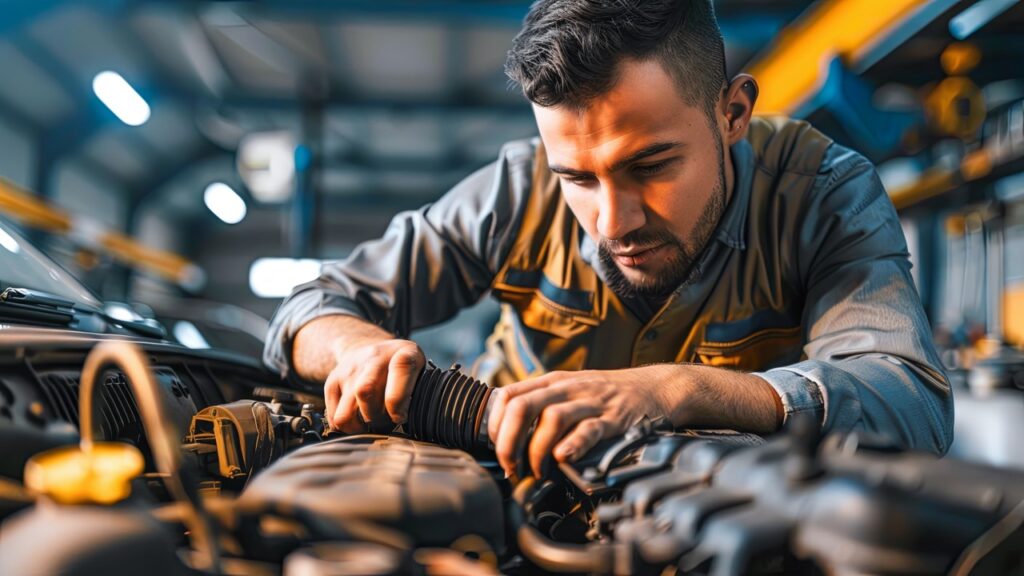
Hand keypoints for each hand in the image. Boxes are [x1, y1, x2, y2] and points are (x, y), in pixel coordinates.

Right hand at [323, 337, 423, 432]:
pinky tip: (358, 420)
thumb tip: (406, 421)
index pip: (401, 368)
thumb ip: (420, 393)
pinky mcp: (332, 382)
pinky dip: (346, 427)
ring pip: (346, 412)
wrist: (368, 348)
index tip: (399, 416)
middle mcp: (374, 357)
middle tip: (386, 422)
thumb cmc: (400, 371)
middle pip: (365, 391)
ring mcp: (350, 369)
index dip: (398, 400)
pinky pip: (334, 418)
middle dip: (376, 418)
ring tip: (370, 423)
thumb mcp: (419, 373)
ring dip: (359, 427)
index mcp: (403, 352)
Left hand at [487, 365, 676, 477]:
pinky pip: (589, 429)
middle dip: (508, 441)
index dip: (494, 423)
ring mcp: (590, 402)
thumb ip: (540, 406)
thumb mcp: (569, 390)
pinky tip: (563, 457)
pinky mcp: (613, 418)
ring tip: (538, 471)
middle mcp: (567, 388)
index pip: (507, 395)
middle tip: (510, 466)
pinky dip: (573, 444)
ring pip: (552, 418)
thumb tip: (505, 433)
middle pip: (522, 407)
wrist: (654, 388)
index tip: (494, 447)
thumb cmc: (606, 395)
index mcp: (551, 382)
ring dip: (537, 449)